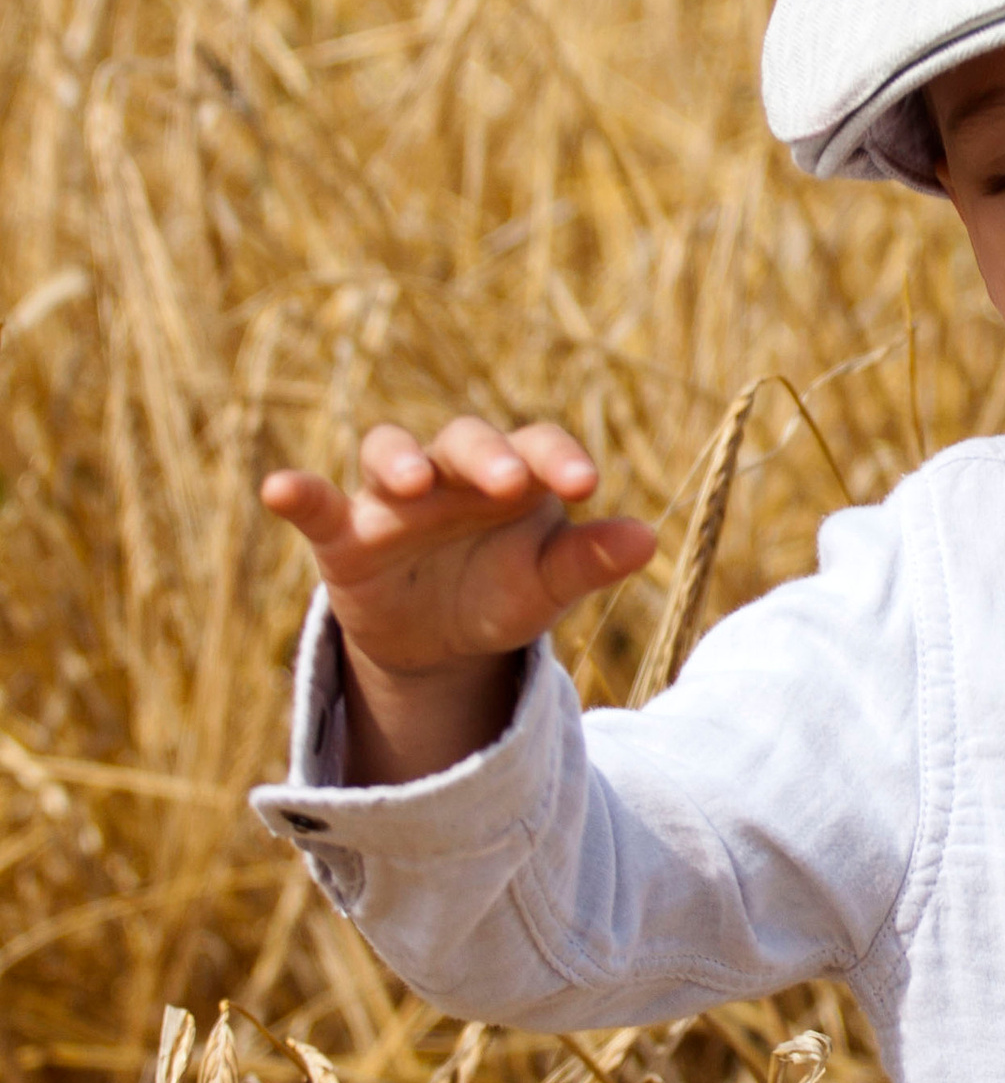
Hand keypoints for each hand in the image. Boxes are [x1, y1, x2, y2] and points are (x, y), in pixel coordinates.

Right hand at [261, 419, 656, 782]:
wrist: (440, 643)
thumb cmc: (503, 592)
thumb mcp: (548, 586)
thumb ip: (589, 560)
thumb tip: (648, 537)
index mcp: (515, 473)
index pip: (539, 445)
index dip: (561, 457)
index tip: (588, 486)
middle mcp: (452, 471)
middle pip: (465, 439)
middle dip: (484, 455)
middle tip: (509, 482)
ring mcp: (393, 496)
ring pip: (389, 449)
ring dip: (399, 460)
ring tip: (411, 483)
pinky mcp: (344, 532)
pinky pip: (317, 502)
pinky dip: (299, 491)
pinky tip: (279, 489)